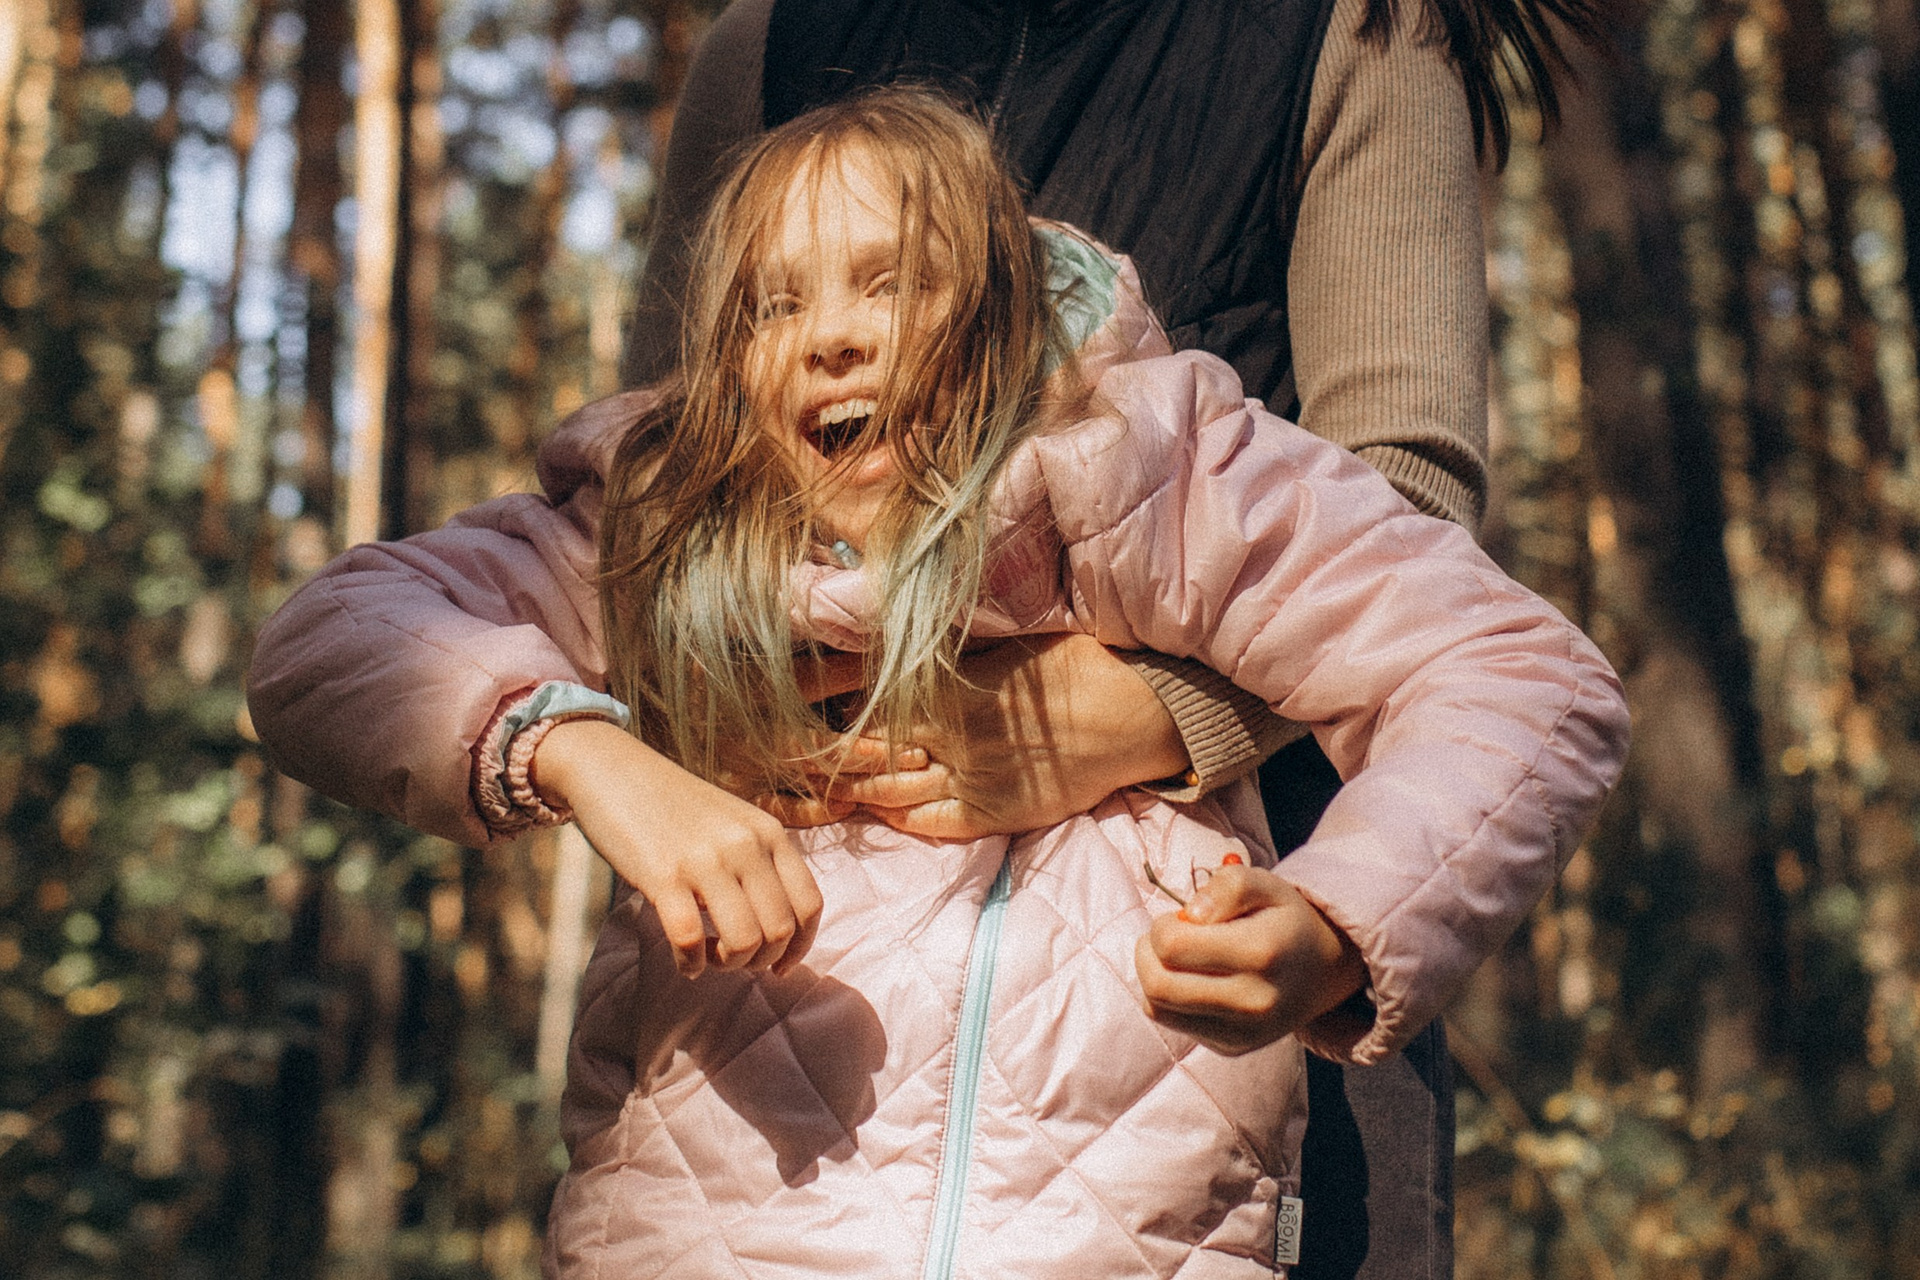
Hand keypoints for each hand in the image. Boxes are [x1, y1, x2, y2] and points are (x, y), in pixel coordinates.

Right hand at [532, 719, 823, 977]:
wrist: (612, 769)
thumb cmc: (672, 805)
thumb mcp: (733, 822)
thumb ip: (758, 861)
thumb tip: (777, 928)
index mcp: (769, 832)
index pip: (810, 904)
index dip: (801, 946)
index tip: (780, 966)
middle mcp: (746, 845)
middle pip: (780, 931)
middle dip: (760, 961)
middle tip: (732, 960)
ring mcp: (705, 859)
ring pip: (743, 941)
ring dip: (728, 965)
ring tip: (708, 957)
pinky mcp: (663, 874)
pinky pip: (690, 940)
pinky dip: (690, 964)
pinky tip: (684, 962)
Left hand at [778, 633, 1189, 838]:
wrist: (1136, 713)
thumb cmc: (1072, 662)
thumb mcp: (1003, 637)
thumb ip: (946, 642)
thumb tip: (891, 620)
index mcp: (947, 681)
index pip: (858, 685)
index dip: (811, 688)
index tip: (770, 687)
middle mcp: (948, 733)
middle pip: (858, 746)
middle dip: (810, 751)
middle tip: (763, 752)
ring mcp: (968, 778)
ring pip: (884, 789)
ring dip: (840, 788)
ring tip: (796, 788)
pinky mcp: (990, 813)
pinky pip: (925, 822)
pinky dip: (894, 815)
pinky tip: (870, 808)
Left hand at [1134, 865, 1365, 1053]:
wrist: (1321, 970)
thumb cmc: (1284, 920)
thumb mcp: (1266, 884)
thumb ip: (1228, 886)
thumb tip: (1191, 914)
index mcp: (1261, 953)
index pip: (1172, 946)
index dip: (1164, 925)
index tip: (1184, 918)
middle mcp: (1253, 1001)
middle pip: (1158, 984)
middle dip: (1148, 952)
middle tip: (1171, 935)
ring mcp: (1242, 1031)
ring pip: (1157, 1006)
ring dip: (1153, 974)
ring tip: (1178, 956)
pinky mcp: (1231, 1047)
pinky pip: (1172, 1022)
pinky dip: (1167, 998)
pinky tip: (1190, 979)